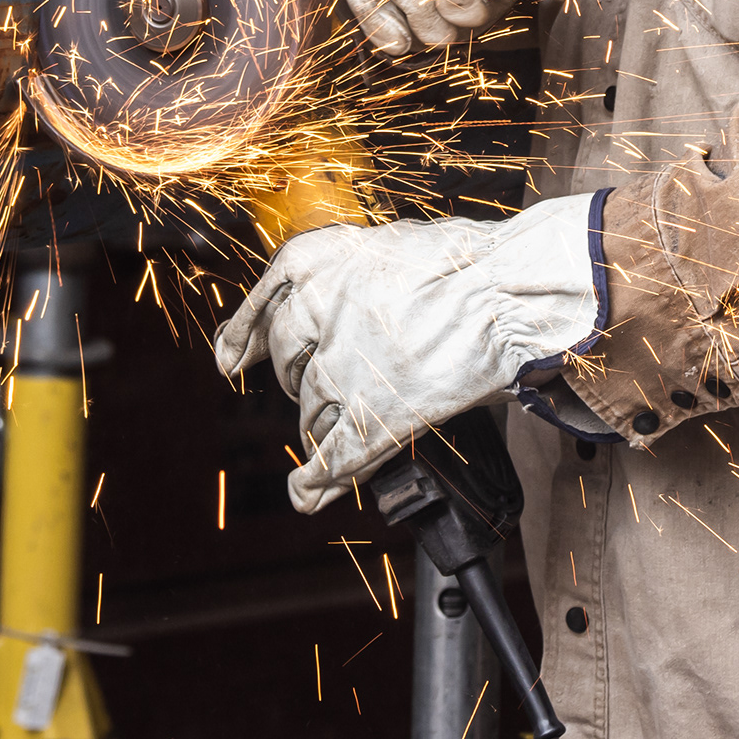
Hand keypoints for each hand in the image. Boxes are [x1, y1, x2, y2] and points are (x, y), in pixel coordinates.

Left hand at [214, 196, 602, 509]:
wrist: (508, 291)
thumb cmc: (464, 262)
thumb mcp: (386, 245)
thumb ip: (347, 273)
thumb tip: (328, 296)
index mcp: (310, 262)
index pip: (260, 309)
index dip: (243, 340)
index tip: (230, 361)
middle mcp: (311, 314)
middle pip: (287, 365)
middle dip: (302, 381)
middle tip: (337, 384)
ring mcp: (339, 370)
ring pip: (310, 414)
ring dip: (323, 427)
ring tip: (352, 427)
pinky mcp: (370, 419)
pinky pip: (331, 461)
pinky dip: (315, 482)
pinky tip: (305, 494)